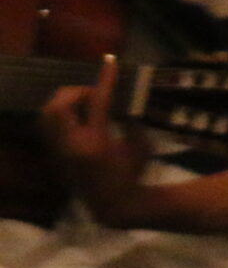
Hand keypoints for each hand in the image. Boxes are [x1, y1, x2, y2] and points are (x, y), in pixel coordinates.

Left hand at [39, 58, 149, 226]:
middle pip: (59, 105)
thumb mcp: (140, 144)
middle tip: (94, 95)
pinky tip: (80, 118)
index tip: (111, 61)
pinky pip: (49, 125)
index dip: (105, 78)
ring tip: (86, 106)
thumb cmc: (133, 175)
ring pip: (48, 114)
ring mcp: (60, 151)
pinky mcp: (56, 155)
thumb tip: (122, 100)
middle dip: (75, 92)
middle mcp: (72, 145)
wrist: (113, 205)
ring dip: (66, 102)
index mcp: (96, 142)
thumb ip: (129, 119)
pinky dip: (61, 114)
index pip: (98, 101)